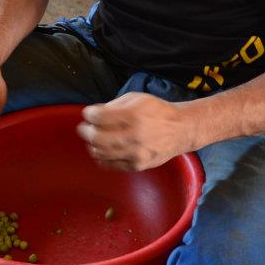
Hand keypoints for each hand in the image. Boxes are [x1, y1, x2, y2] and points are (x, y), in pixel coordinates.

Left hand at [77, 92, 192, 171]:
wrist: (181, 130)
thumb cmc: (157, 112)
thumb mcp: (137, 99)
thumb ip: (114, 105)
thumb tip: (94, 113)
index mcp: (134, 115)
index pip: (99, 117)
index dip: (89, 114)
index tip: (88, 113)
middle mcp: (134, 136)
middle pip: (97, 138)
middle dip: (85, 131)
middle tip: (83, 128)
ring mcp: (136, 153)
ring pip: (101, 153)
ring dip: (92, 145)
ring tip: (93, 139)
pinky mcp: (137, 165)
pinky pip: (111, 165)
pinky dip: (102, 157)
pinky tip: (102, 150)